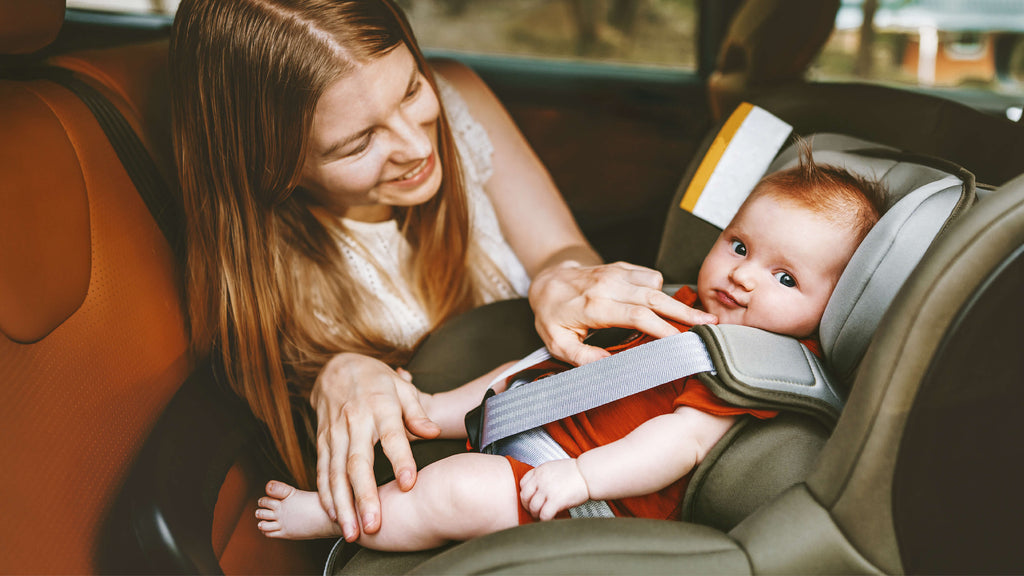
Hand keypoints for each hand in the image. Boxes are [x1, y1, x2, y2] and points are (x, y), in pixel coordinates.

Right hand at [310, 353, 440, 541]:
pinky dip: (326, 495)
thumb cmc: (377, 381)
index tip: (409, 483)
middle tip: (374, 525)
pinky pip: (322, 471)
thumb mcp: (402, 388)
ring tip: (352, 533)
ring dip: (343, 505)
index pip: (392, 436)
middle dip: (365, 497)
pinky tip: (334, 516)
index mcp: (379, 407)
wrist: (336, 367)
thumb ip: (417, 413)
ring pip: (335, 473)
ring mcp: (334, 433)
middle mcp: (354, 422)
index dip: (401, 459)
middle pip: (358, 463)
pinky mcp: (321, 441)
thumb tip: (434, 432)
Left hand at [519, 458, 589, 520]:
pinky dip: (545, 520)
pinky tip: (551, 518)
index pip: (522, 484)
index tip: (531, 499)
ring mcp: (547, 490)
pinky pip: (544, 515)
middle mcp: (540, 480)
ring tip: (542, 516)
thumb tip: (536, 489)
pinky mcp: (556, 500)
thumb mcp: (553, 467)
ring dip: (536, 514)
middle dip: (528, 506)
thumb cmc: (574, 472)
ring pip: (533, 507)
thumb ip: (542, 476)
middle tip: (535, 511)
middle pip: (524, 497)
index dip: (526, 494)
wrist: (588, 474)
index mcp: (539, 470)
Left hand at [528, 261, 717, 364]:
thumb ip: (582, 357)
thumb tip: (609, 366)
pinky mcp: (623, 268)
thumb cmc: (553, 315)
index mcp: (594, 306)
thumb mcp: (557, 343)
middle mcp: (608, 286)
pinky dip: (662, 291)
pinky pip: (650, 276)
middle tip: (711, 324)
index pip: (636, 316)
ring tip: (698, 319)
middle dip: (685, 312)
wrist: (548, 280)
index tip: (682, 342)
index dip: (662, 329)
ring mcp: (617, 274)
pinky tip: (668, 306)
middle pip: (654, 297)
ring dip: (678, 302)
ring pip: (656, 285)